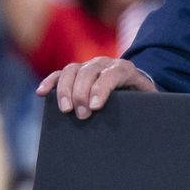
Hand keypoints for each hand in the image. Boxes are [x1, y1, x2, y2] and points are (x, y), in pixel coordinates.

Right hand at [36, 56, 155, 118]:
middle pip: (89, 72)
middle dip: (82, 93)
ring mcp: (88, 66)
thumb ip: (146, 108)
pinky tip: (41, 93)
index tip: (95, 106)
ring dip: (65, 89)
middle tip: (81, 115)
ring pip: (72, 70)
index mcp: (125, 69)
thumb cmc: (140, 99)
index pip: (113, 74)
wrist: (134, 85)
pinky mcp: (75, 72)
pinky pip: (59, 74)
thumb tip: (143, 125)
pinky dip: (50, 82)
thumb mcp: (148, 102)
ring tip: (65, 110)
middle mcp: (105, 63)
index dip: (102, 88)